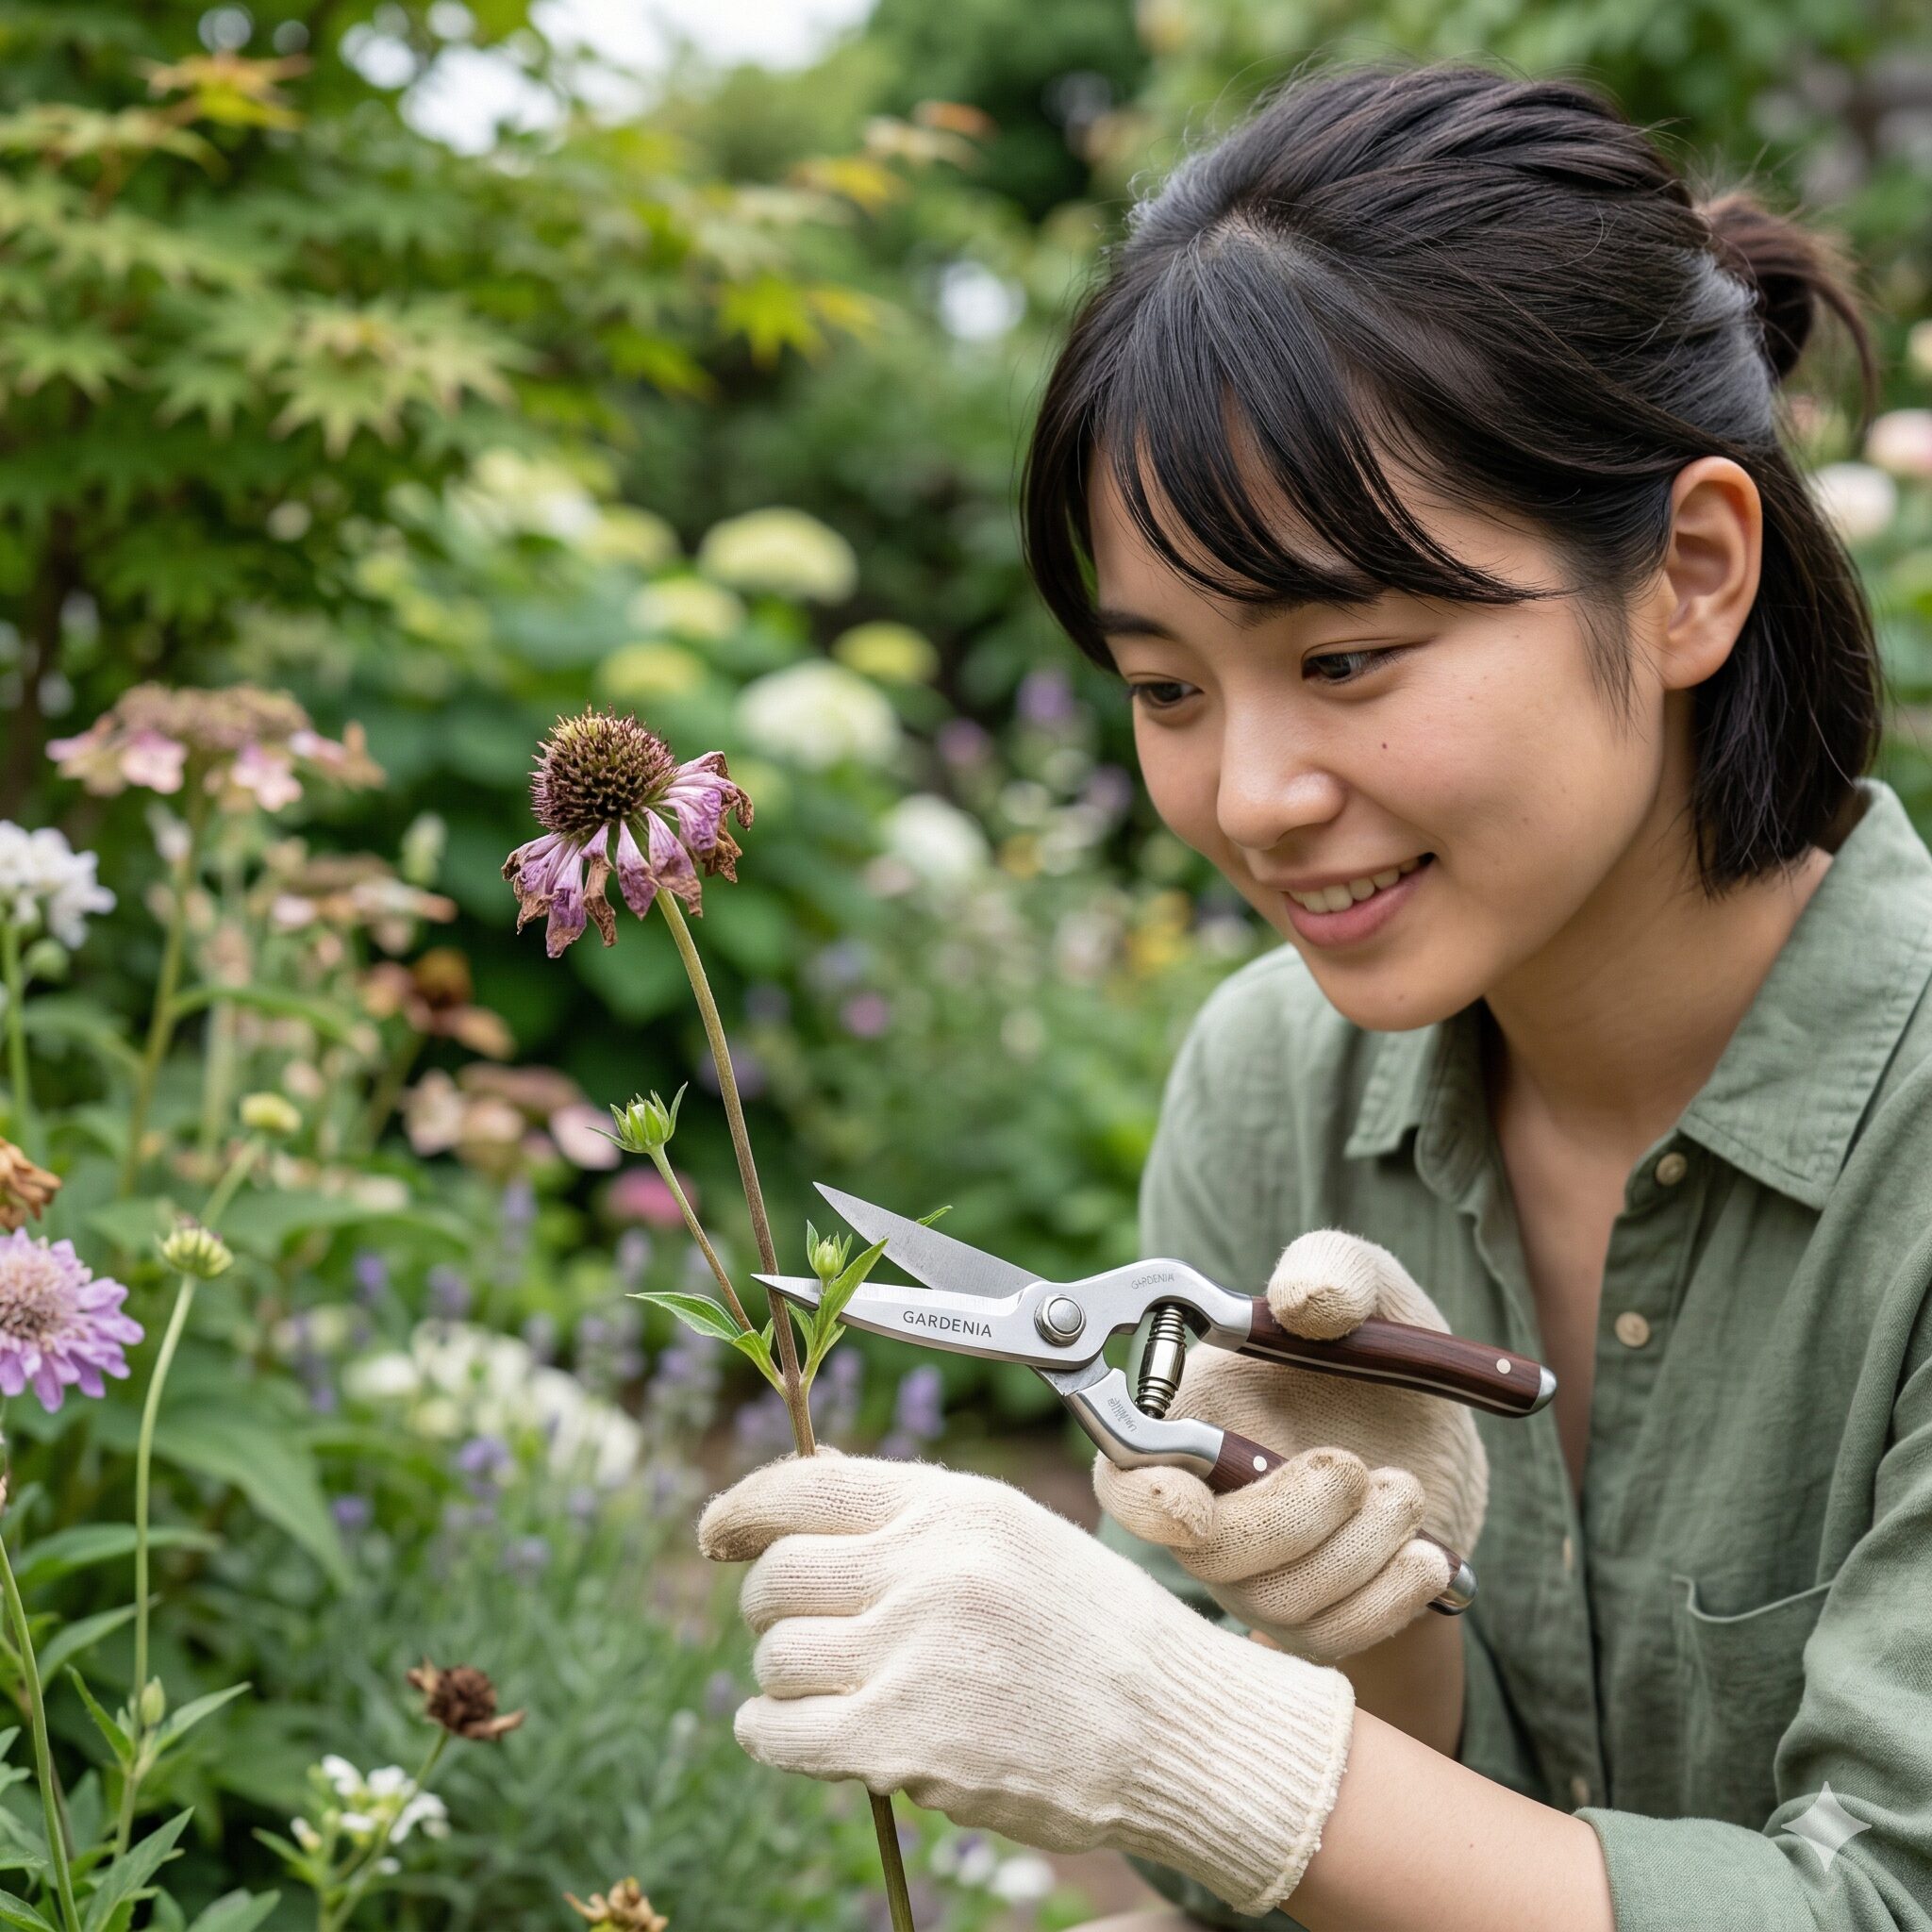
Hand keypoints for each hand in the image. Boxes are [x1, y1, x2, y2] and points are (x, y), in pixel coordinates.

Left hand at [697, 1446, 1357, 1916]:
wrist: (1174, 1728)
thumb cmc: (1094, 1630)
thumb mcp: (1010, 1534)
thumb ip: (907, 1512)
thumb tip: (804, 1482)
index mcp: (953, 1503)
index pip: (802, 1484)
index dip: (739, 1509)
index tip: (716, 1534)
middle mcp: (927, 1566)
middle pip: (775, 1575)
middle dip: (768, 1605)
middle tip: (797, 1629)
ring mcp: (912, 1653)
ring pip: (773, 1656)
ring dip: (784, 1678)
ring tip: (834, 1689)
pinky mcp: (900, 1742)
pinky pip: (778, 1731)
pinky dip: (770, 1736)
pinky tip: (797, 1734)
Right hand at [1095, 1229, 1487, 1662]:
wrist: (1436, 1443)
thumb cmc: (1378, 1352)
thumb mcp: (1372, 1285)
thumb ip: (1334, 1268)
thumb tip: (1301, 1301)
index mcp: (1191, 1414)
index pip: (1125, 1473)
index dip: (1145, 1500)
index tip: (1192, 1507)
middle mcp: (1205, 1501)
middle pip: (1208, 1550)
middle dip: (1289, 1518)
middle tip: (1357, 1469)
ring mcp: (1250, 1571)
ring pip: (1273, 1600)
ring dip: (1357, 1550)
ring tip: (1406, 1492)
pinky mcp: (1305, 1620)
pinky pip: (1328, 1639)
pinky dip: (1386, 1598)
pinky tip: (1424, 1554)